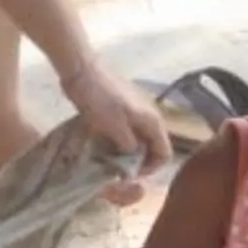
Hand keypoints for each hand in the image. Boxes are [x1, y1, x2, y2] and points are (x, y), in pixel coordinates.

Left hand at [62, 61, 173, 198]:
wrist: (82, 70)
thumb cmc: (99, 100)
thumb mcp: (115, 128)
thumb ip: (129, 147)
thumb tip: (134, 161)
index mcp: (153, 122)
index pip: (165, 154)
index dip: (151, 169)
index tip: (130, 176)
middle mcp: (150, 116)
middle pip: (153, 147)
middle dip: (138, 161)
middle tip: (118, 171)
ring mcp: (137, 110)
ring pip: (139, 139)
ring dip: (127, 152)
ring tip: (109, 160)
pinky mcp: (123, 107)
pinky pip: (127, 130)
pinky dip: (119, 140)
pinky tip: (103, 144)